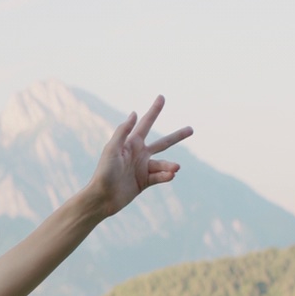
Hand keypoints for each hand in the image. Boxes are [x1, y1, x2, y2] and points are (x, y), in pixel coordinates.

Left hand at [90, 95, 192, 217]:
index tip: (162, 97)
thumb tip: (134, 113)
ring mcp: (142, 168)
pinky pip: (159, 177)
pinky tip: (170, 176)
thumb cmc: (104, 172)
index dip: (154, 110)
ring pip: (163, 164)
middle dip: (177, 136)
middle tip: (191, 129)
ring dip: (170, 166)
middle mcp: (139, 154)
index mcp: (131, 143)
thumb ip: (123, 131)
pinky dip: (165, 176)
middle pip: (163, 143)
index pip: (146, 123)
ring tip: (175, 168)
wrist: (102, 198)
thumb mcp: (112, 149)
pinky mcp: (144, 182)